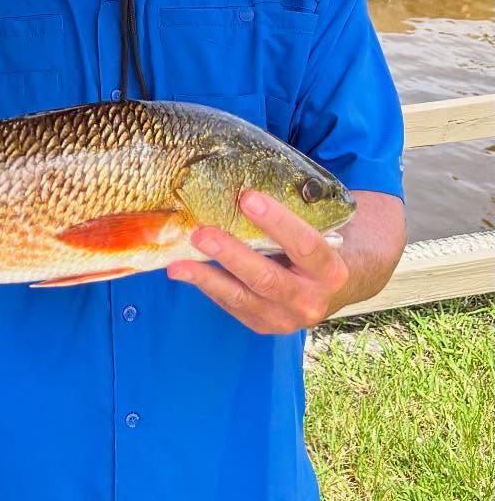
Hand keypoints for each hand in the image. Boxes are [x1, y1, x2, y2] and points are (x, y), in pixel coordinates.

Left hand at [167, 190, 350, 333]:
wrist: (332, 291)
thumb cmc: (317, 249)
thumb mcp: (317, 234)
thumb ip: (290, 218)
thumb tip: (242, 184)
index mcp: (331, 271)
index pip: (305, 245)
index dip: (277, 221)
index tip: (248, 197)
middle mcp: (310, 300)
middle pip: (267, 278)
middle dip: (231, 254)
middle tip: (201, 233)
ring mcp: (285, 318)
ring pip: (241, 297)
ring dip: (207, 277)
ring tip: (178, 264)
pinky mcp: (262, 325)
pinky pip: (230, 304)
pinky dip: (207, 285)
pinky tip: (185, 270)